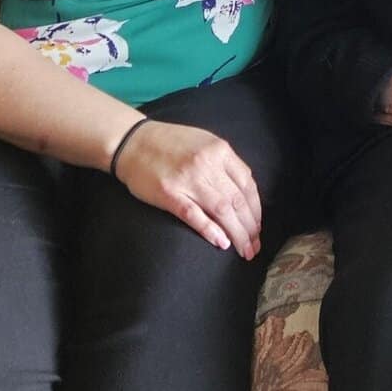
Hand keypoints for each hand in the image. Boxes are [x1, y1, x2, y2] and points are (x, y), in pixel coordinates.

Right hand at [111, 119, 263, 258]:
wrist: (133, 142)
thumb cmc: (171, 143)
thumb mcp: (205, 142)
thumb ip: (225, 163)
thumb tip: (245, 191)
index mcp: (220, 150)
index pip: (247, 184)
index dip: (256, 209)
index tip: (258, 226)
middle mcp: (207, 164)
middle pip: (237, 200)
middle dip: (250, 227)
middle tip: (255, 246)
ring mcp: (188, 180)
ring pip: (221, 210)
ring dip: (237, 233)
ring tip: (244, 250)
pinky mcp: (169, 195)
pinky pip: (194, 215)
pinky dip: (210, 230)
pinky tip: (222, 243)